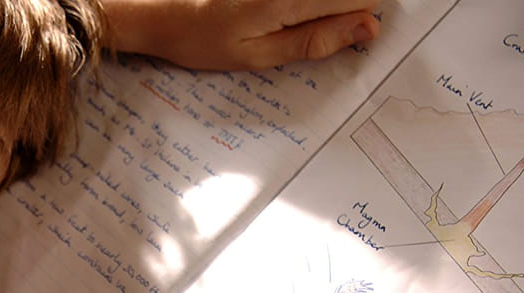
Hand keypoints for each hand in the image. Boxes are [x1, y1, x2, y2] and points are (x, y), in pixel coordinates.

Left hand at [103, 0, 380, 70]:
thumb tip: (368, 28)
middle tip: (313, 26)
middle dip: (348, 7)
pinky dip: (302, 5)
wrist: (155, 9)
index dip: (364, 17)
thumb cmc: (200, 38)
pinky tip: (278, 13)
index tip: (354, 34)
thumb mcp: (258, 56)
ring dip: (321, 5)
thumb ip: (316, 41)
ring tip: (286, 20)